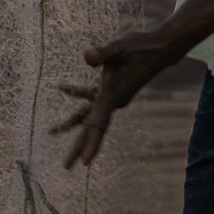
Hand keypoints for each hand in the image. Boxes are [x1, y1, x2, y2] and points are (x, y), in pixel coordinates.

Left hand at [49, 29, 176, 168]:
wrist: (159, 49)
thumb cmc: (141, 47)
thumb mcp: (119, 47)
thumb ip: (102, 53)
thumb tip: (87, 57)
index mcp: (112, 97)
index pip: (98, 125)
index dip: (90, 144)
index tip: (84, 163)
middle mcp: (113, 102)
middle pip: (92, 129)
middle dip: (78, 148)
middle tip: (65, 167)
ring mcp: (113, 97)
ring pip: (88, 115)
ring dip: (71, 123)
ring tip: (53, 131)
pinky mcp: (112, 89)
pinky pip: (91, 98)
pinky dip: (77, 94)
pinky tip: (63, 88)